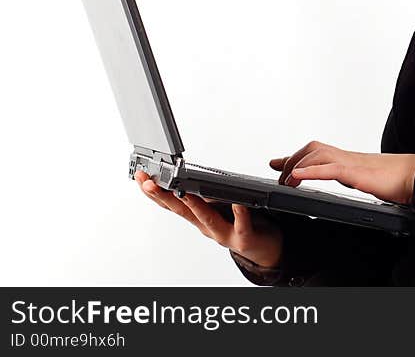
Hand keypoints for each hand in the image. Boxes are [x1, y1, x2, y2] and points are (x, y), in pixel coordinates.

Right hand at [134, 170, 282, 267]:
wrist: (264, 249)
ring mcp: (224, 234)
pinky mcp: (244, 239)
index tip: (140, 177)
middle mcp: (207, 227)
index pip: (172, 203)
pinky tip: (239, 203)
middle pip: (182, 211)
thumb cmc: (240, 224)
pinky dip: (240, 214)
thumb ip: (204, 195)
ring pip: (207, 219)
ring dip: (195, 206)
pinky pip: (242, 225)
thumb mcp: (217, 208)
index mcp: (198, 217)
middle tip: (148, 182)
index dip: (155, 192)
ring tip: (185, 192)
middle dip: (163, 196)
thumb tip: (189, 176)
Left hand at [270, 141, 414, 204]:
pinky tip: (297, 177)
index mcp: (349, 161)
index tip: (275, 163)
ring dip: (297, 166)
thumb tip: (354, 183)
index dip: (294, 157)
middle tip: (278, 177)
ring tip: (285, 181)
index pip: (316, 153)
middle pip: (312, 148)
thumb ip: (356, 180)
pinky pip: (330, 169)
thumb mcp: (369, 181)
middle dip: (291, 161)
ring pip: (317, 155)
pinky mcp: (358, 173)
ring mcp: (352, 163)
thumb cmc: (399, 180)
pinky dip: (311, 171)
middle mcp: (347, 158)